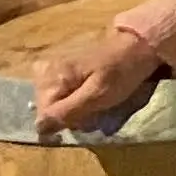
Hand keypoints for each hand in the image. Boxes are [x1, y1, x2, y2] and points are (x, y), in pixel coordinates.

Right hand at [31, 29, 167, 135]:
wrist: (137, 46)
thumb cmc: (121, 71)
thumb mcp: (97, 95)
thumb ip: (67, 111)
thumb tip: (38, 128)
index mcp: (50, 75)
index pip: (45, 115)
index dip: (67, 122)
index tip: (89, 116)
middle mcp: (43, 70)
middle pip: (48, 109)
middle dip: (71, 114)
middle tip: (95, 107)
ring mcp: (51, 69)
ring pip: (55, 104)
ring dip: (75, 108)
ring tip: (96, 100)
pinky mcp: (60, 69)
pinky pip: (61, 94)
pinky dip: (76, 99)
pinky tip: (91, 93)